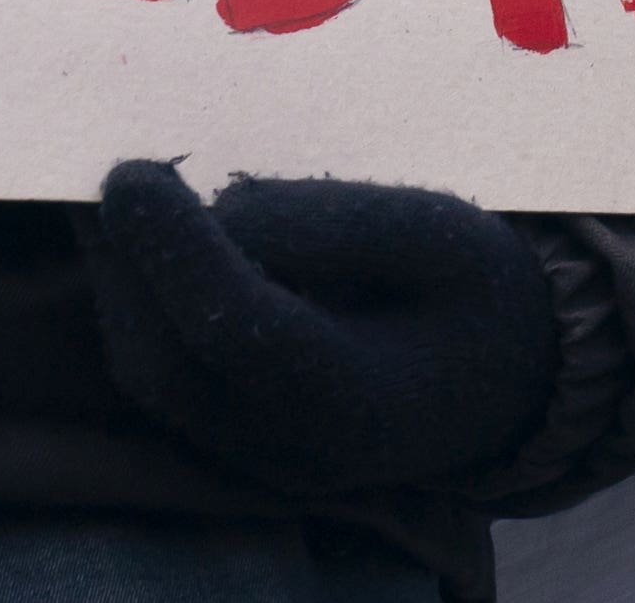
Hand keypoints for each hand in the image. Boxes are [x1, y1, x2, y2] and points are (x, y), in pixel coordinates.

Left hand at [88, 160, 560, 496]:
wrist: (511, 383)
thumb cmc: (480, 295)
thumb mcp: (440, 235)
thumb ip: (335, 225)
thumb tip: (219, 208)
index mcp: (360, 398)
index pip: (238, 330)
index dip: (174, 249)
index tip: (132, 173)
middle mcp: (298, 449)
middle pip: (172, 363)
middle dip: (130, 264)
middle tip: (123, 175)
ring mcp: (262, 461)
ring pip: (153, 379)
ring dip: (123, 286)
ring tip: (126, 204)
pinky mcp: (239, 448)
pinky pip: (163, 386)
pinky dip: (139, 313)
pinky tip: (143, 250)